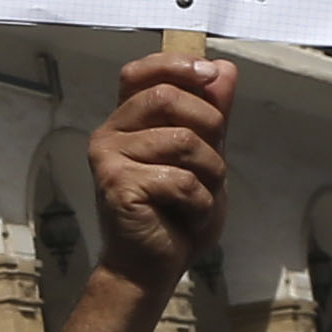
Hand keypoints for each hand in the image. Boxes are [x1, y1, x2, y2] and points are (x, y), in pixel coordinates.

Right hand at [47, 55, 237, 331]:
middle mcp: (110, 133)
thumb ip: (213, 114)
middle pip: (166, 97)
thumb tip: (223, 69)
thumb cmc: (175, 213)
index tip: (209, 74)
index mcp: (129, 121)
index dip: (176, 64)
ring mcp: (109, 159)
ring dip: (210, 173)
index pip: (142, 71)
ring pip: (181, 140)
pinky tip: (188, 216)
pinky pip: (179, 178)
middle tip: (213, 162)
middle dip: (209, 125)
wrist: (152, 266)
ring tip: (200, 198)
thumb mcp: (205, 157)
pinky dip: (199, 202)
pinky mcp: (117, 186)